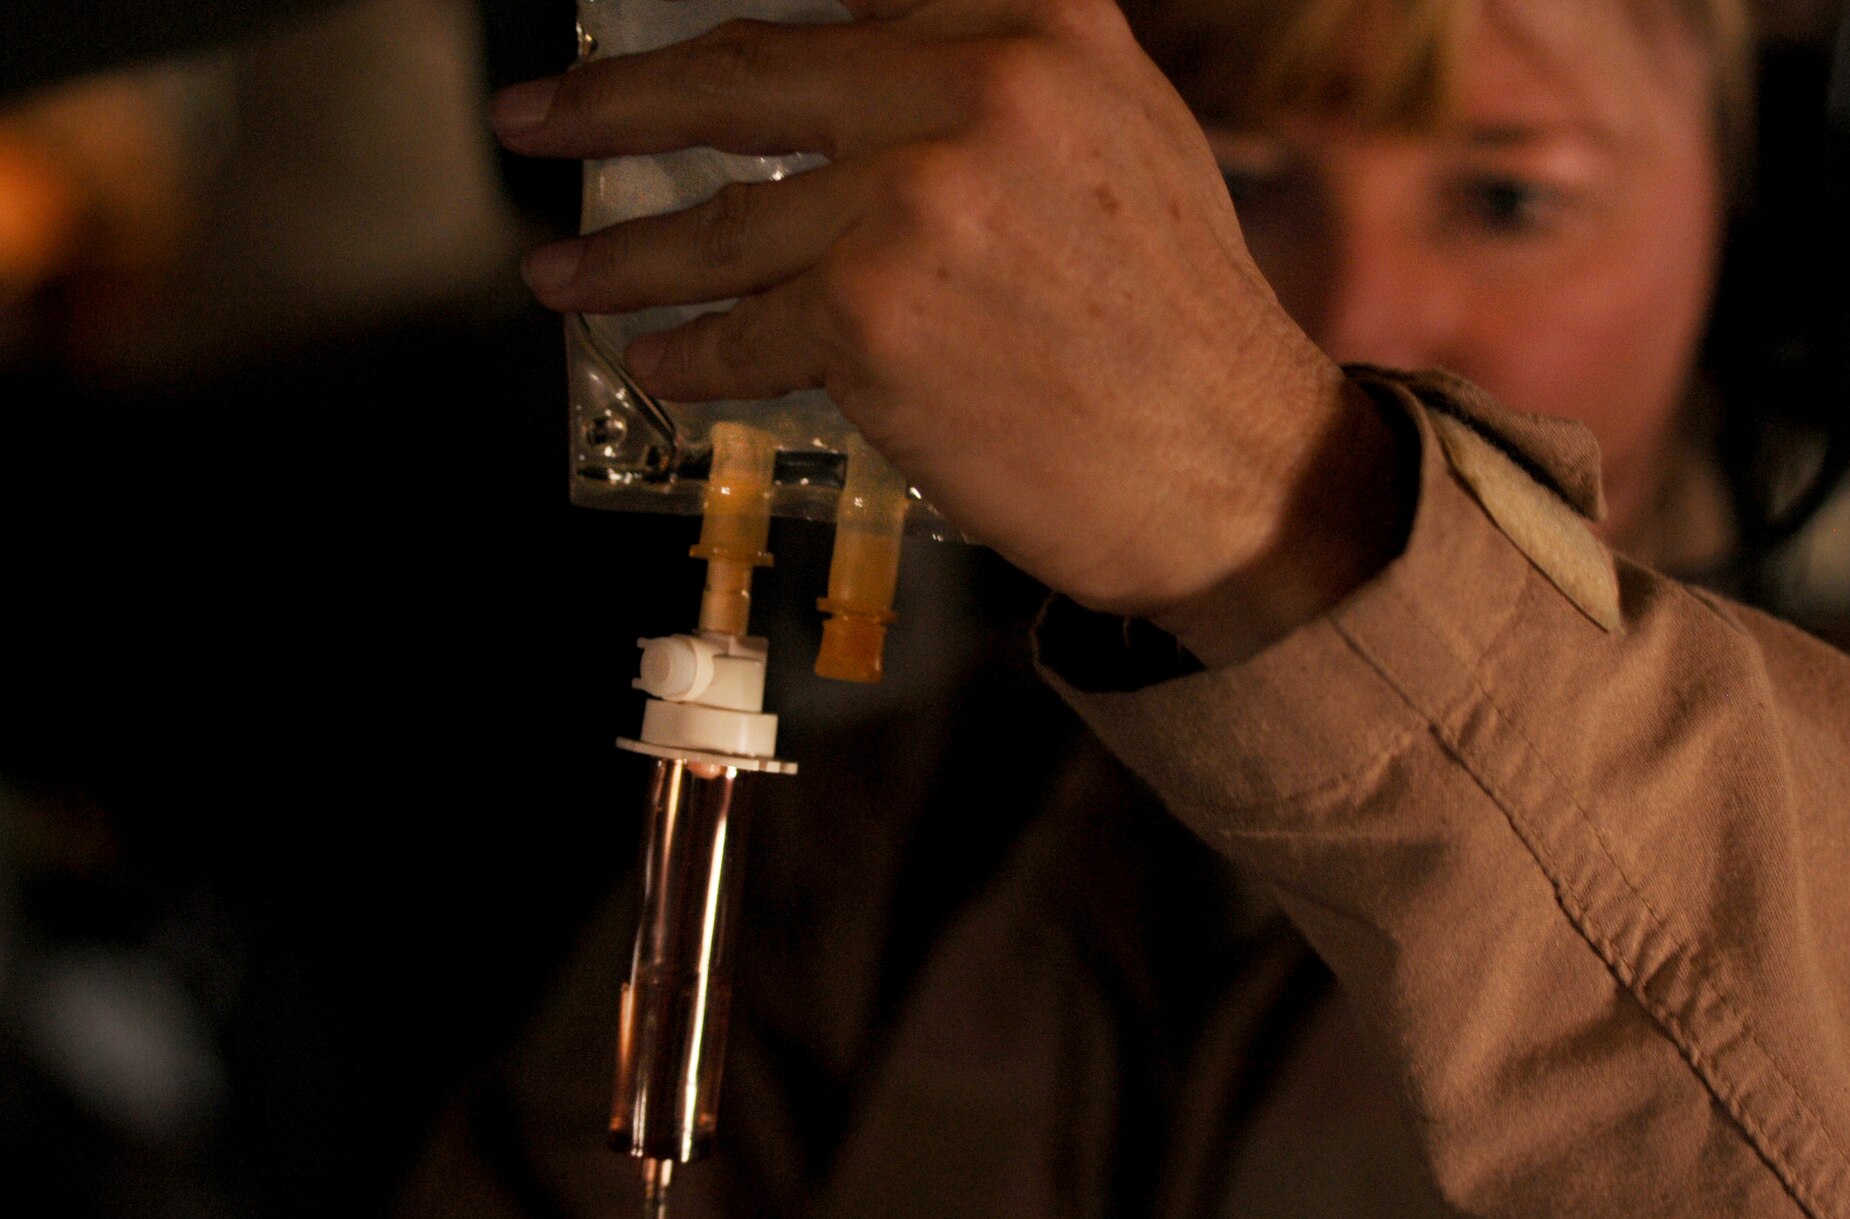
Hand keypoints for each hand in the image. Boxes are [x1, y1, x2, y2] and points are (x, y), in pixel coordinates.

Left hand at [493, 0, 1409, 665]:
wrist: (1235, 466)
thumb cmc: (1178, 317)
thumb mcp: (1121, 132)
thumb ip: (999, 69)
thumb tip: (865, 49)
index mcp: (1032, 26)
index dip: (716, 17)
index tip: (642, 37)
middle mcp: (969, 90)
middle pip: (740, 77)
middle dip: (613, 105)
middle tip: (539, 119)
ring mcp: (911, 202)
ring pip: (724, 222)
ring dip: (625, 254)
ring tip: (563, 271)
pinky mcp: (872, 321)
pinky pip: (745, 333)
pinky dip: (689, 353)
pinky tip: (656, 358)